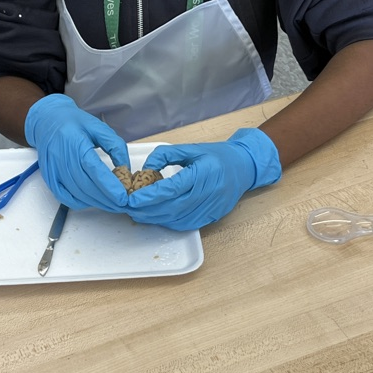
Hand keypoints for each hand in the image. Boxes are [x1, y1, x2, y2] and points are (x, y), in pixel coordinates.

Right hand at [24, 94, 129, 211]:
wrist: (47, 121)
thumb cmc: (73, 123)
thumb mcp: (99, 127)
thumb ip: (115, 146)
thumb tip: (126, 169)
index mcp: (76, 142)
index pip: (94, 169)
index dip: (109, 186)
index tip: (123, 197)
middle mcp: (62, 158)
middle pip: (86, 186)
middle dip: (107, 199)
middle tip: (122, 204)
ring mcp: (53, 170)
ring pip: (77, 194)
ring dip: (96, 202)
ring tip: (112, 204)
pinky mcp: (49, 178)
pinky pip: (64, 197)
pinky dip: (80, 203)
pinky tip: (92, 201)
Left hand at [126, 128, 280, 230]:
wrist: (244, 168)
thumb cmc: (216, 156)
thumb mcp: (191, 148)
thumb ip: (166, 155)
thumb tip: (145, 169)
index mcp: (204, 172)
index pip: (173, 188)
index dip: (150, 196)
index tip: (132, 198)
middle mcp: (209, 193)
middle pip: (173, 207)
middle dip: (147, 210)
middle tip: (129, 208)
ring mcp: (212, 208)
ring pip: (178, 219)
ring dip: (155, 219)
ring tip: (138, 213)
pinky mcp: (212, 218)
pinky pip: (186, 224)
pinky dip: (168, 222)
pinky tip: (156, 217)